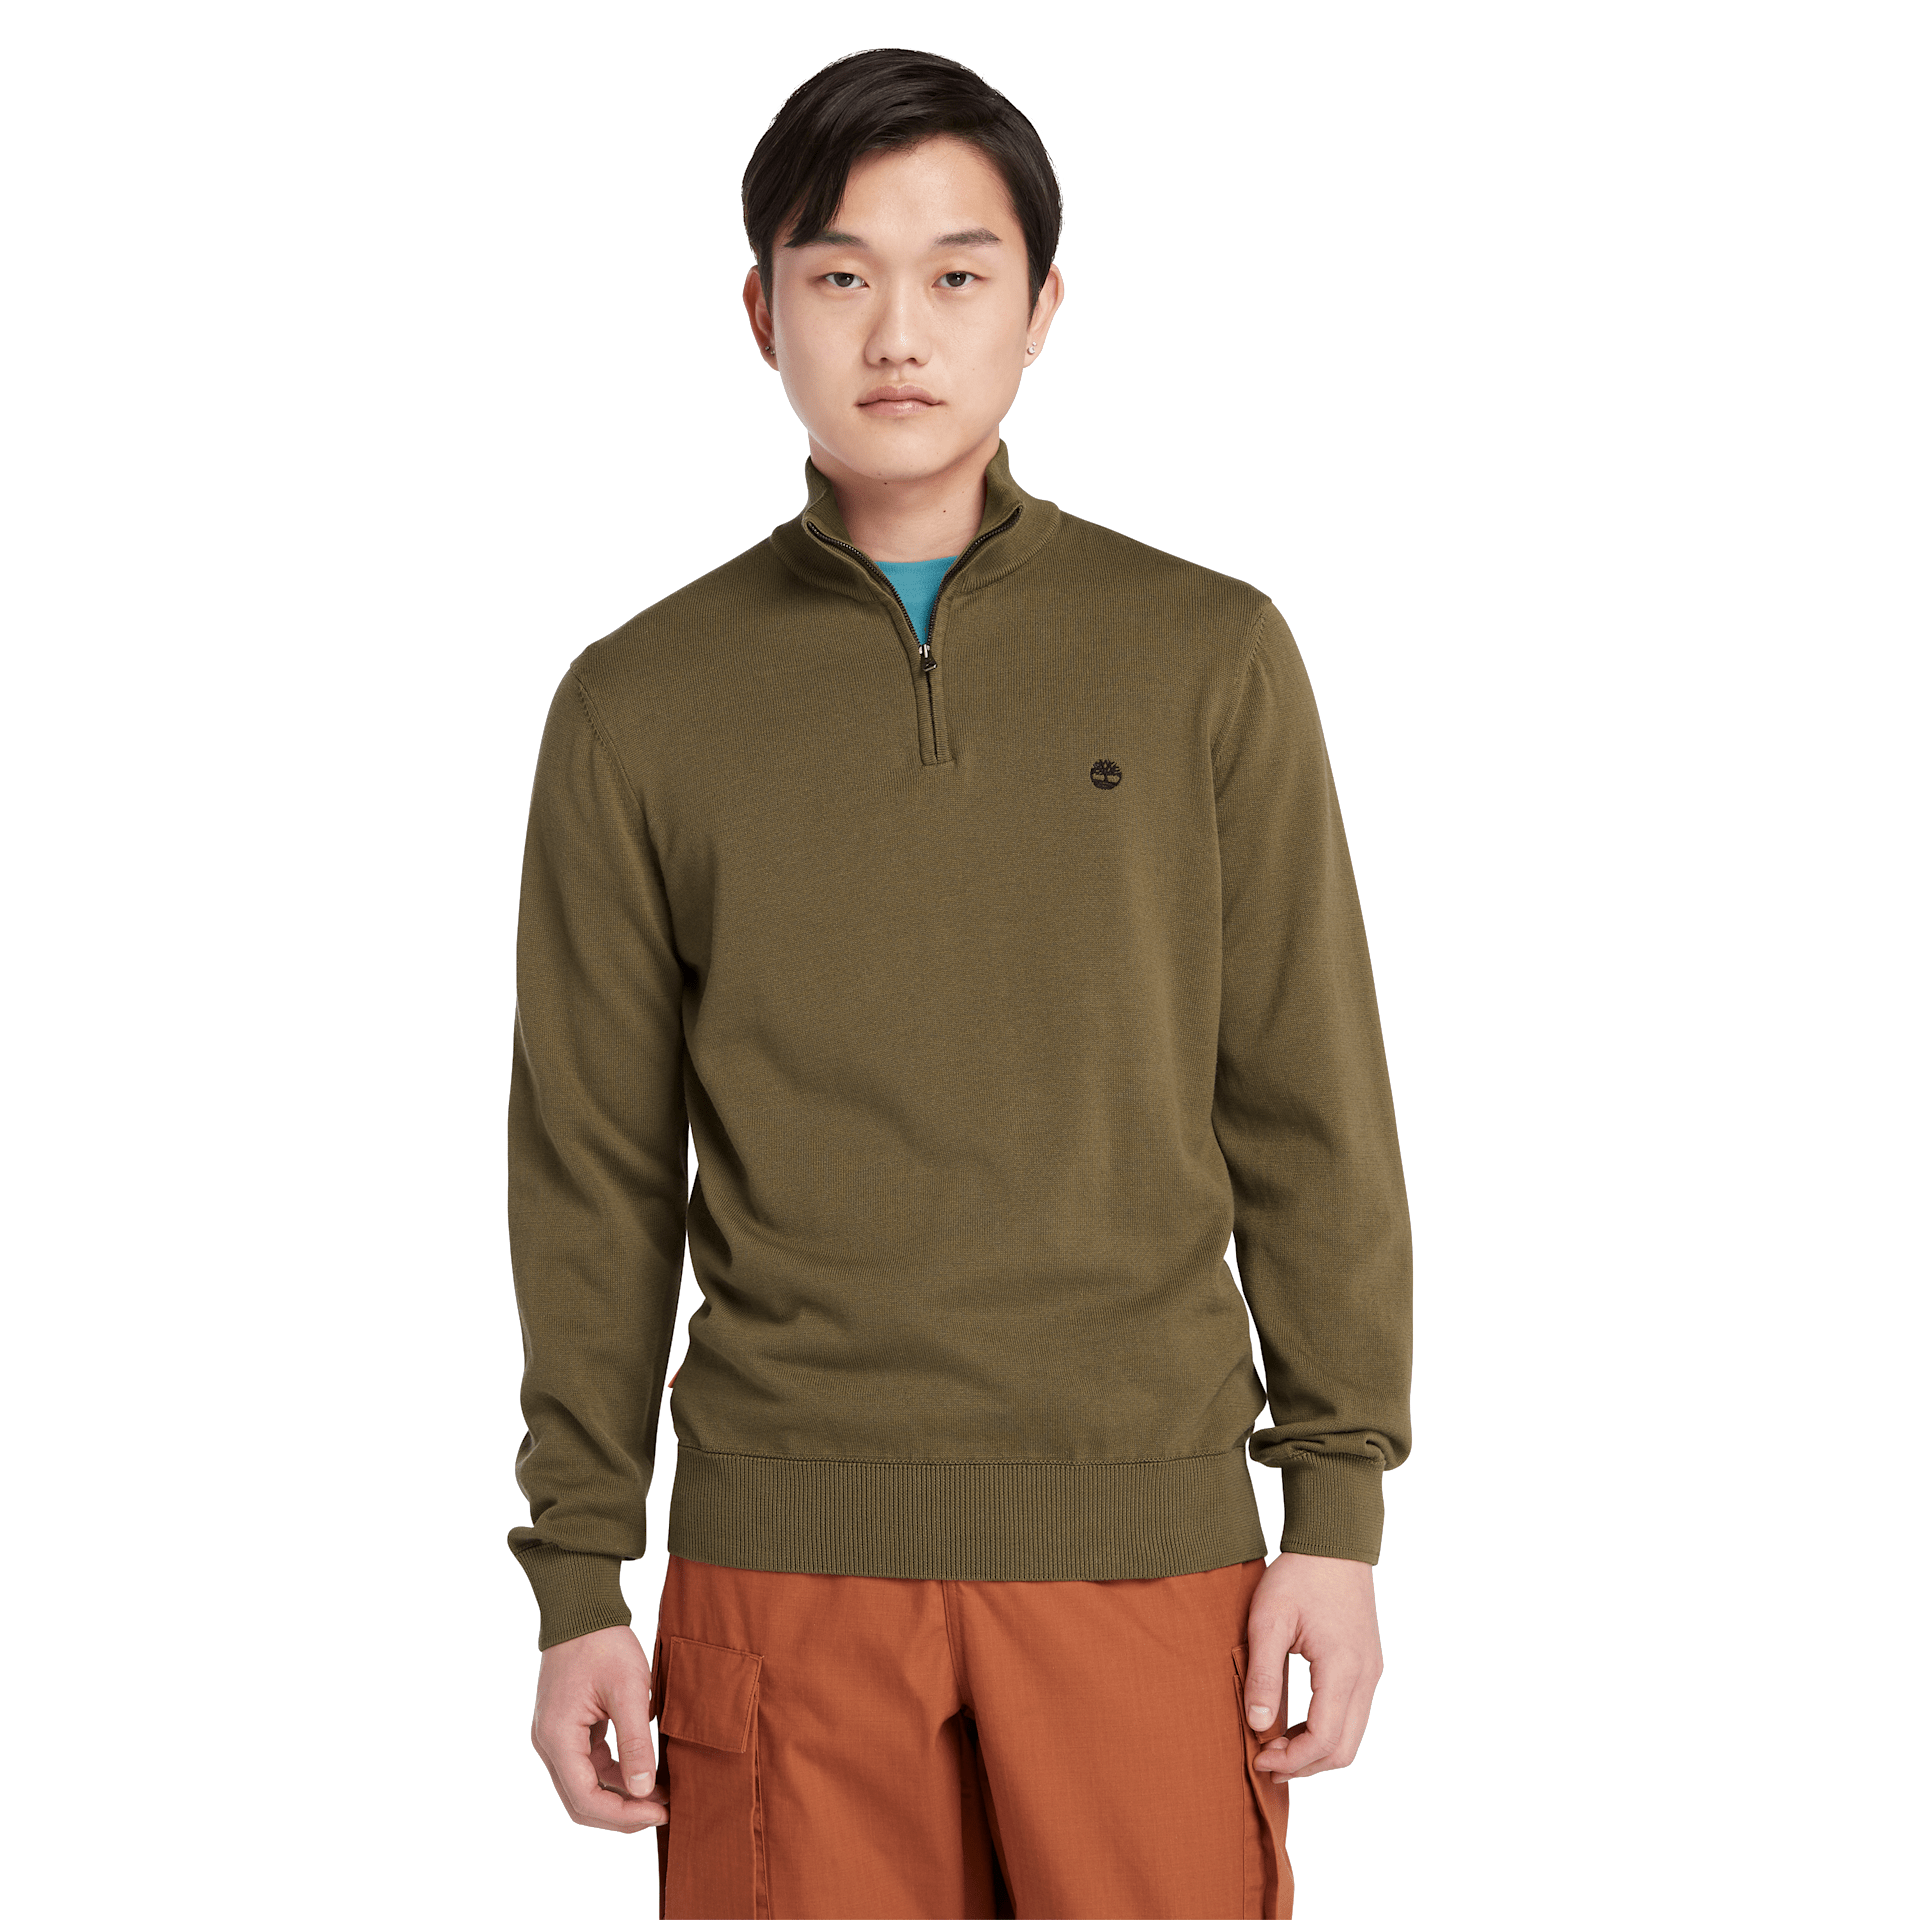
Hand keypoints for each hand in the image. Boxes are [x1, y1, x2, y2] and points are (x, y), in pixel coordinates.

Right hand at [530, 1623, 668, 1832]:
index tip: (660, 1813)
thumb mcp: (629, 1690)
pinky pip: (588, 1766)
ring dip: (620, 1795)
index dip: (623, 1815)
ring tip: (660, 1795)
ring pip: (585, 1786)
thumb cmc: (604, 1644)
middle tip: (663, 1812)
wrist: (582, 1610)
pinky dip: (615, 1774)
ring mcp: (556, 1738)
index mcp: (558, 1738)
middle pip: (581, 1801)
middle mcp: (549, 1745)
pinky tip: (644, 1773)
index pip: (586, 1799)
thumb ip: (635, 1743)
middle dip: (622, 1813)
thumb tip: (643, 1791)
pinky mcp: (568, 1730)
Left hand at [1241, 1551, 1384, 1780]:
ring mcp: (1372, 1674)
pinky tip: (1295, 1725)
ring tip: (1276, 1748)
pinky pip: (1353, 1717)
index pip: (1323, 1739)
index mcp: (1342, 1668)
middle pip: (1343, 1749)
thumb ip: (1263, 1673)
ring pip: (1351, 1738)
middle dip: (1304, 1765)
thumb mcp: (1268, 1619)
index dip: (1291, 1759)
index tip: (1258, 1758)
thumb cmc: (1298, 1577)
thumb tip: (1257, 1726)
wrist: (1334, 1545)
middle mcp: (1366, 1678)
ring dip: (1316, 1752)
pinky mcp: (1369, 1668)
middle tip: (1265, 1763)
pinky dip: (1326, 1732)